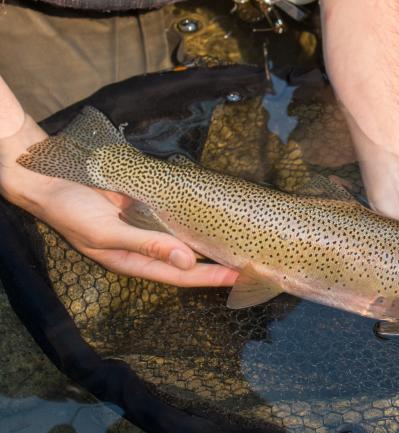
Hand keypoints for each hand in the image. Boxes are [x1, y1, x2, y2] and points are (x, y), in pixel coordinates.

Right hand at [0, 83, 237, 287]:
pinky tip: (211, 217)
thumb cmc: (72, 211)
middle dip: (215, 264)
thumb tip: (187, 262)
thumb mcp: (106, 233)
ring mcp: (145, 227)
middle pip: (187, 261)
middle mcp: (144, 248)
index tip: (239, 276)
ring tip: (237, 242)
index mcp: (134, 262)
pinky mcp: (144, 208)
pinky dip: (192, 220)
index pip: (181, 276)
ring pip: (183, 240)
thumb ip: (146, 246)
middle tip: (248, 262)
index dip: (211, 277)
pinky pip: (174, 217)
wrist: (49, 181)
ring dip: (207, 243)